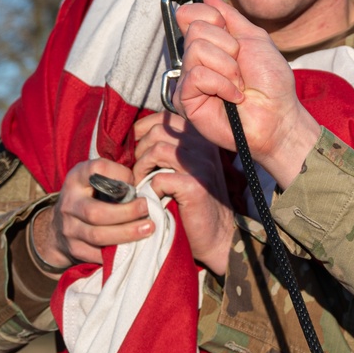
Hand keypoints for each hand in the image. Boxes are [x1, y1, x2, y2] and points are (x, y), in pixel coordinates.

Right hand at [30, 159, 152, 269]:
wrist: (59, 226)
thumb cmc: (90, 196)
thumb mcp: (96, 179)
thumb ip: (116, 178)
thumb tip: (146, 186)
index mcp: (76, 179)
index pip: (96, 170)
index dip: (119, 174)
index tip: (135, 181)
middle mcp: (69, 202)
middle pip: (96, 212)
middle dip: (126, 212)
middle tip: (147, 209)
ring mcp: (69, 228)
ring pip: (98, 235)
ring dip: (126, 233)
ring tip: (148, 228)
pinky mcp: (74, 249)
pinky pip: (98, 254)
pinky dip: (118, 251)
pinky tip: (134, 246)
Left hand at [133, 110, 235, 274]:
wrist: (217, 235)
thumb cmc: (194, 202)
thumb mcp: (187, 168)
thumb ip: (171, 150)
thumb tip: (135, 139)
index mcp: (201, 139)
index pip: (167, 117)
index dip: (144, 128)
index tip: (137, 148)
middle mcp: (204, 147)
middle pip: (158, 131)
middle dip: (140, 151)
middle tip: (138, 172)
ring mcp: (201, 165)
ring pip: (158, 150)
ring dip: (141, 168)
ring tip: (140, 184)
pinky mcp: (195, 187)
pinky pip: (160, 178)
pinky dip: (150, 188)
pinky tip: (153, 198)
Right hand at [175, 0, 319, 188]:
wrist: (278, 116)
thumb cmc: (271, 83)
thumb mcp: (255, 39)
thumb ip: (229, 16)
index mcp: (211, 43)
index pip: (191, 13)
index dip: (213, 18)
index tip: (234, 37)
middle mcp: (196, 59)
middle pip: (196, 29)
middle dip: (228, 46)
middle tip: (241, 67)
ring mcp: (189, 79)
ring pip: (196, 49)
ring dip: (228, 67)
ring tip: (238, 84)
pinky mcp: (186, 100)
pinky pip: (197, 74)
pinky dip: (222, 84)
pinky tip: (233, 97)